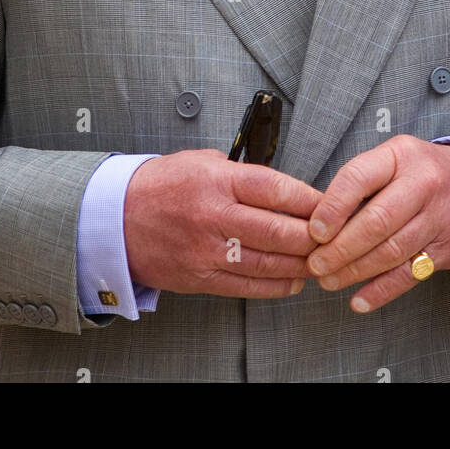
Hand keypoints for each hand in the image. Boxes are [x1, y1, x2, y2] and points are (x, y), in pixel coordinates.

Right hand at [123, 149, 323, 297]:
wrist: (116, 218)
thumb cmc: (162, 186)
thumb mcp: (201, 161)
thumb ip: (241, 172)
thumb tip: (282, 187)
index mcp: (216, 180)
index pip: (275, 189)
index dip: (309, 199)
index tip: (329, 203)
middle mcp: (213, 216)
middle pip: (278, 231)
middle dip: (314, 237)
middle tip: (333, 236)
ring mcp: (207, 251)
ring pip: (268, 263)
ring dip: (301, 265)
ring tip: (319, 260)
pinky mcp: (201, 278)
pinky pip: (248, 286)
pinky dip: (276, 286)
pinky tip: (292, 280)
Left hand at [306, 136, 449, 312]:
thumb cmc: (424, 171)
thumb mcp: (396, 158)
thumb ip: (362, 181)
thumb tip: (320, 219)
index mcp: (401, 156)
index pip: (359, 177)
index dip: (333, 206)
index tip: (314, 231)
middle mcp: (423, 184)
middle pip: (377, 221)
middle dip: (341, 248)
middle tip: (316, 264)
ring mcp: (438, 218)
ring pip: (392, 251)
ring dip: (356, 271)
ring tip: (329, 280)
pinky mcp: (448, 249)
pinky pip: (410, 274)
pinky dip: (382, 291)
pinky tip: (359, 300)